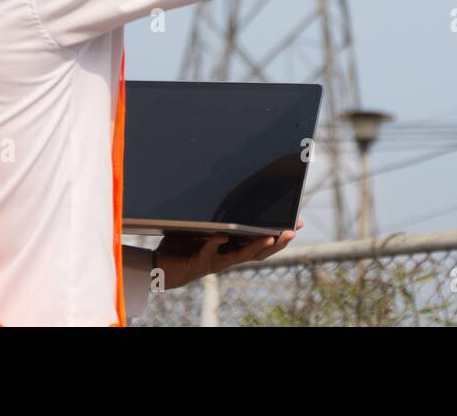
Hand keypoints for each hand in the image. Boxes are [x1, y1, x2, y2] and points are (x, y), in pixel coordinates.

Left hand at [150, 219, 302, 289]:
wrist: (161, 267)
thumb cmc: (181, 246)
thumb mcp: (201, 226)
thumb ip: (214, 215)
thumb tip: (225, 188)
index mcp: (231, 245)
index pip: (261, 239)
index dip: (279, 234)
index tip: (296, 223)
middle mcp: (228, 255)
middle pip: (259, 250)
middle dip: (278, 242)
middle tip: (293, 231)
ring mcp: (217, 261)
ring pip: (242, 255)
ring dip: (257, 246)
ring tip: (272, 236)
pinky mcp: (201, 263)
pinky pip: (210, 254)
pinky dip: (216, 244)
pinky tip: (222, 236)